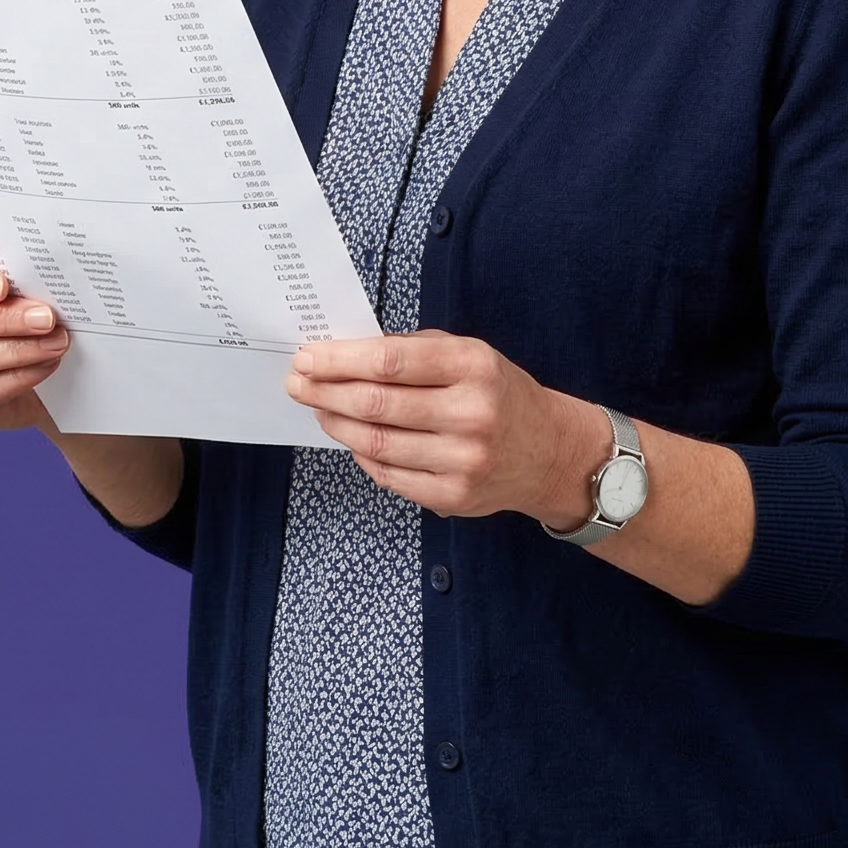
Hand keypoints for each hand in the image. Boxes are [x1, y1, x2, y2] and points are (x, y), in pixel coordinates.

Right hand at [0, 251, 70, 430]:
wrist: (27, 374)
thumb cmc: (19, 319)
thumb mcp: (18, 293)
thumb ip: (21, 282)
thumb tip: (48, 283)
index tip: (3, 285)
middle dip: (3, 319)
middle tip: (46, 318)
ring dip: (17, 351)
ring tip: (56, 344)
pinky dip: (17, 379)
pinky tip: (44, 366)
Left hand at [286, 329, 607, 525]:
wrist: (551, 452)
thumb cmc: (498, 392)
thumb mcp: (467, 353)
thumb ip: (411, 350)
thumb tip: (343, 354)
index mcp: (472, 367)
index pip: (390, 362)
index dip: (339, 360)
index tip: (306, 357)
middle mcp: (471, 415)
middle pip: (376, 405)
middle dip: (325, 392)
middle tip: (296, 383)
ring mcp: (463, 461)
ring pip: (377, 443)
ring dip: (336, 424)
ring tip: (318, 408)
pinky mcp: (455, 497)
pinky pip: (390, 476)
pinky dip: (362, 455)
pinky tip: (351, 438)